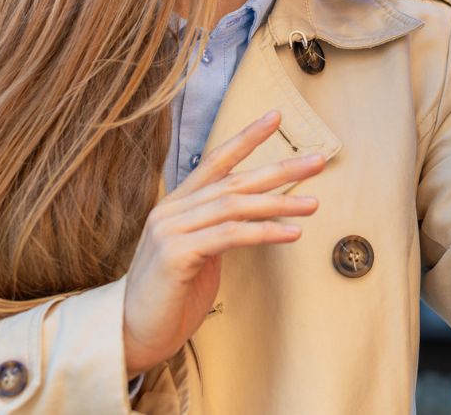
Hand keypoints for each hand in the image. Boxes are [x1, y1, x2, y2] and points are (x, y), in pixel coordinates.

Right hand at [121, 110, 323, 375]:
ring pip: (235, 206)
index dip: (246, 138)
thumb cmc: (172, 296)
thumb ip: (220, 228)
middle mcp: (172, 211)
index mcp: (177, 205)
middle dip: (280, 169)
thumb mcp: (200, 253)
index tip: (277, 116)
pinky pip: (229, 236)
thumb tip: (253, 215)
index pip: (216, 161)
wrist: (132, 335)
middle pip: (234, 180)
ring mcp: (170, 231)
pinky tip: (292, 233)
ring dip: (280, 203)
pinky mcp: (175, 255)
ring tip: (314, 204)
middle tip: (318, 161)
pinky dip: (264, 232)